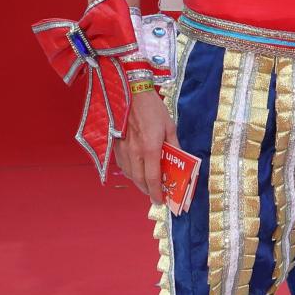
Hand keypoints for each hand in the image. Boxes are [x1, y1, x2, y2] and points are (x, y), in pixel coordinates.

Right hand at [116, 90, 176, 205]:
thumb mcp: (170, 126)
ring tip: (148, 186)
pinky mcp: (115, 146)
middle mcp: (134, 153)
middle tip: (156, 196)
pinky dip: (130, 173)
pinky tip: (136, 172)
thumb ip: (173, 145)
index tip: (161, 201)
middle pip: (139, 180)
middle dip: (148, 191)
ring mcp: (123, 150)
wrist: (130, 94)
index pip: (153, 178)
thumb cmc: (153, 109)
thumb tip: (179, 159)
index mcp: (150, 148)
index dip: (157, 192)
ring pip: (129, 174)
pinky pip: (122, 166)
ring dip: (139, 183)